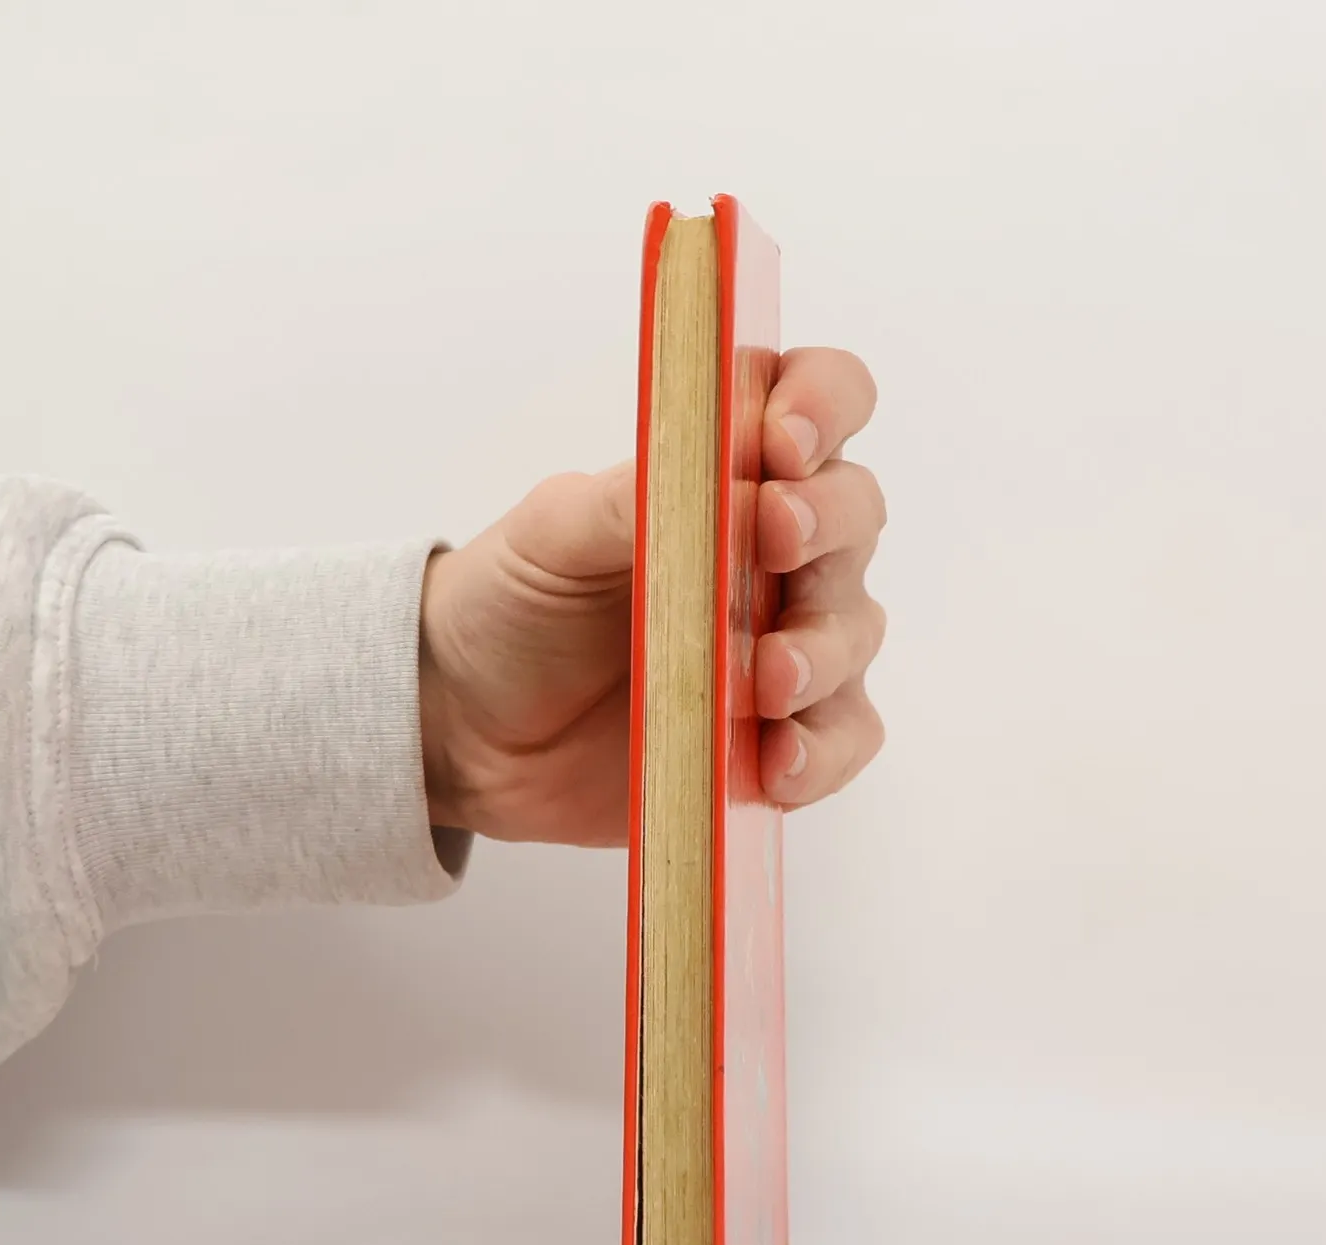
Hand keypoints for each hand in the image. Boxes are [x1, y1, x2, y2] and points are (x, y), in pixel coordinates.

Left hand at [418, 347, 885, 845]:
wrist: (471, 726)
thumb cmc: (515, 602)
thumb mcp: (551, 533)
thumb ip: (633, 498)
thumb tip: (724, 477)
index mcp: (730, 470)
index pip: (820, 401)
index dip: (822, 404)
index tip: (783, 441)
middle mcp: (777, 551)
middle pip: (854, 514)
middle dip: (827, 522)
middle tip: (777, 539)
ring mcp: (786, 645)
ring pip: (853, 632)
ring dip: (821, 651)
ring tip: (770, 683)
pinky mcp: (778, 737)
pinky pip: (840, 741)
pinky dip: (820, 753)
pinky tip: (774, 763)